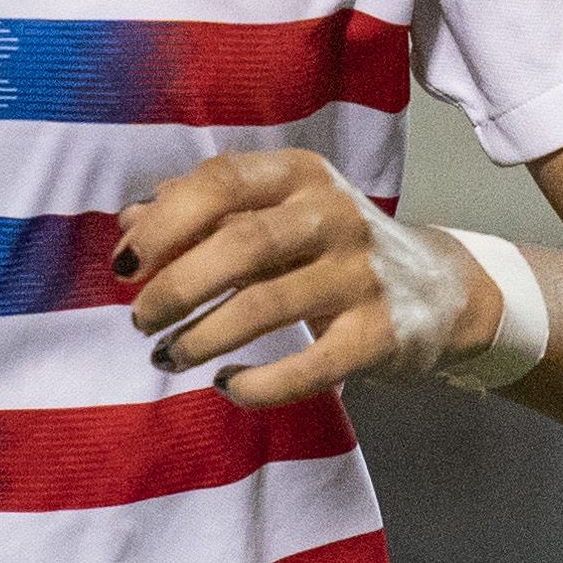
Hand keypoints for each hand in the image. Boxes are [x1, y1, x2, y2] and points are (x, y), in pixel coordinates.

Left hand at [117, 149, 506, 405]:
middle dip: (175, 288)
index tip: (123, 265)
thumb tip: (129, 221)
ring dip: (202, 337)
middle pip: (240, 245)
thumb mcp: (275, 215)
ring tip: (168, 355)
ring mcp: (360, 275)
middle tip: (141, 320)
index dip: (165, 223)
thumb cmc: (331, 248)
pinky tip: (227, 387)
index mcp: (300, 175)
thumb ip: (204, 214)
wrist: (438, 290)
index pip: (221, 181)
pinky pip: (310, 366)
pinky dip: (259, 384)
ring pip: (265, 305)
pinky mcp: (379, 334)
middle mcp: (334, 215)